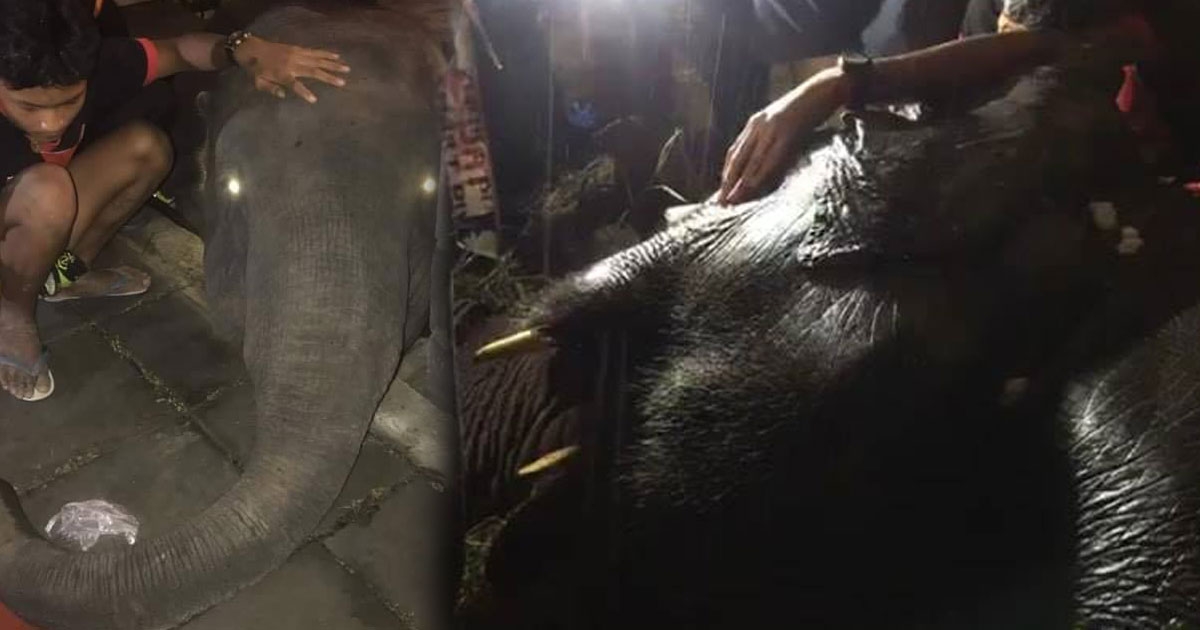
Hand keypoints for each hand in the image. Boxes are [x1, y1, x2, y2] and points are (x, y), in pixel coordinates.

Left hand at [234, 36, 350, 102]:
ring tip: (346, 68)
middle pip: (313, 71)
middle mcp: (292, 63)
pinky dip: (326, 54)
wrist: (251, 48)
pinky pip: (315, 52)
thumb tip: (282, 95)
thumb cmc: (255, 69)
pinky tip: (337, 56)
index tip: (314, 99)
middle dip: (329, 76)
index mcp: (282, 74)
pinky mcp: (298, 49)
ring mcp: (296, 54)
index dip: (304, 92)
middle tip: (343, 82)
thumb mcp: (258, 82)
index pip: (295, 85)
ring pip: (318, 60)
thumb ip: (270, 88)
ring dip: (333, 64)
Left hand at [717, 67, 848, 204]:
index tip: (722, 191)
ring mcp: (771, 128)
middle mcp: (758, 124)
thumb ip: (770, 139)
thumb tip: (763, 163)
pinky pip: (770, 157)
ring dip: (741, 182)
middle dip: (728, 182)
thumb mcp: (781, 122)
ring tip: (734, 200)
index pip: (735, 152)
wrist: (823, 89)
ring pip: (752, 160)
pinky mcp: (787, 132)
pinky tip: (753, 186)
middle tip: (722, 202)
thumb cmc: (806, 109)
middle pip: (738, 158)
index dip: (727, 173)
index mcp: (755, 123)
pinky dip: (760, 173)